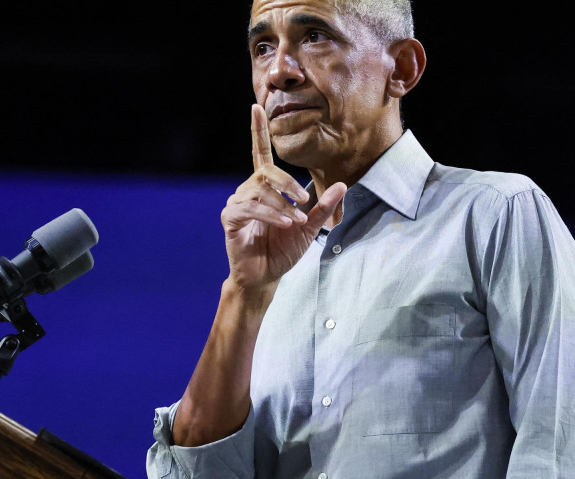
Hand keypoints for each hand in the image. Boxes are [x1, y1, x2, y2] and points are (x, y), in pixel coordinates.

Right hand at [221, 104, 345, 291]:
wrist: (265, 276)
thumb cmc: (283, 249)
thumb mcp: (310, 227)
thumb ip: (324, 207)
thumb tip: (343, 184)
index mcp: (265, 187)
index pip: (260, 153)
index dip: (257, 130)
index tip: (255, 107)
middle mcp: (248, 190)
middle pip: (266, 173)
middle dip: (287, 184)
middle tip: (304, 201)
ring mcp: (237, 204)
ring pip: (259, 191)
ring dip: (281, 206)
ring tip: (295, 221)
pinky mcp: (230, 219)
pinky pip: (249, 208)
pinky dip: (269, 214)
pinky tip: (284, 223)